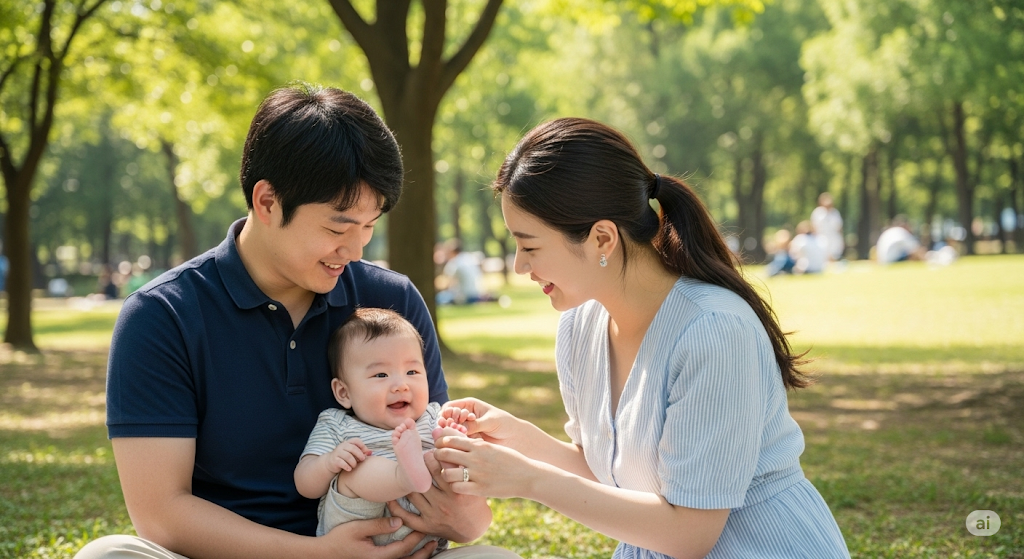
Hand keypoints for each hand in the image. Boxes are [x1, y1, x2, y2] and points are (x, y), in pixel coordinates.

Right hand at [319, 516, 435, 558]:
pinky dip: (408, 557)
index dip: (417, 537)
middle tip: (435, 539)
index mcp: (378, 556)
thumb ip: (379, 525)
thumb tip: (399, 521)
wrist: (324, 554)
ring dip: (419, 556)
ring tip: (430, 546)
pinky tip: (413, 551)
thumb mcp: (357, 529)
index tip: (426, 526)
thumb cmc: (339, 539)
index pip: (404, 547)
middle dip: (424, 551)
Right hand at [325, 438, 370, 473]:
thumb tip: (371, 452)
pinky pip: (341, 463)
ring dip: (353, 462)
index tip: (366, 453)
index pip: (356, 440)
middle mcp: (342, 446)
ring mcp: (337, 452)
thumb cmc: (345, 457)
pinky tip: (349, 469)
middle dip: (359, 454)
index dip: (362, 446)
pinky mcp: (334, 460)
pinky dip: (347, 466)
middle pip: (353, 448)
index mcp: (348, 443)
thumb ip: (362, 452)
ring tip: (354, 466)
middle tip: (362, 459)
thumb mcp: (353, 453)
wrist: (331, 463)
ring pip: (348, 456)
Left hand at [387, 450, 491, 541]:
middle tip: (420, 457)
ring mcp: (435, 514)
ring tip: (409, 471)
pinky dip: (396, 507)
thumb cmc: (473, 500)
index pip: (443, 466)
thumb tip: (448, 435)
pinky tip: (391, 497)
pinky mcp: (427, 525)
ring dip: (408, 480)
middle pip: (426, 477)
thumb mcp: (473, 481)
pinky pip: (407, 516)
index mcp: (458, 490)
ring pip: (414, 493)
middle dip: (421, 463)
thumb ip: (462, 460)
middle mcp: (446, 502)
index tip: (434, 450)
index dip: (436, 454)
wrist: (473, 529)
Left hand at [432, 435, 539, 499]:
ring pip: (446, 473)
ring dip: (444, 473)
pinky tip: (458, 485)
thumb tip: (458, 438)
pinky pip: (456, 488)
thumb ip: (476, 444)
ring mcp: (477, 474)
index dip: (440, 441)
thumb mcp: (493, 447)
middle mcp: (476, 458)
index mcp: (479, 445)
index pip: (451, 439)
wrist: (527, 476)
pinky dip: (454, 486)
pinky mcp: (480, 489)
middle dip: (437, 455)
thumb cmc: (510, 459)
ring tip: (447, 474)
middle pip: (444, 453)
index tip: (439, 445)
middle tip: (437, 458)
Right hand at [441, 398, 522, 448]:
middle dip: (448, 423)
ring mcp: (465, 429)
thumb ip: (474, 424)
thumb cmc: (505, 424)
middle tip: (455, 428)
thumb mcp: (490, 421)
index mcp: (469, 405)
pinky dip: (457, 442)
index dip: (448, 412)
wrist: (515, 438)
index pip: (450, 406)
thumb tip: (459, 428)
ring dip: (451, 433)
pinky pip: (457, 441)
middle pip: (447, 418)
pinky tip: (464, 443)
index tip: (455, 418)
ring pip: (450, 431)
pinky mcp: (467, 441)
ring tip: (461, 435)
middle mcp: (464, 416)